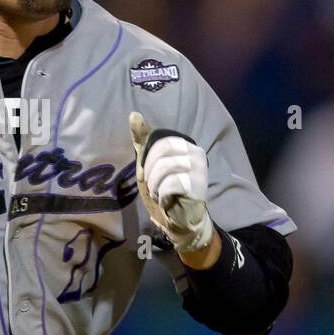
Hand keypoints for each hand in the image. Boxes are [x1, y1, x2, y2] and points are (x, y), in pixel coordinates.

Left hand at [128, 111, 214, 255]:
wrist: (179, 219)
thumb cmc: (164, 190)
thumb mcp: (149, 163)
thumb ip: (143, 140)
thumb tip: (133, 115)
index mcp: (185, 145)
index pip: (161, 141)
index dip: (148, 159)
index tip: (147, 173)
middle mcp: (197, 153)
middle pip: (163, 151)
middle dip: (150, 172)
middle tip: (152, 185)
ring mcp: (200, 170)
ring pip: (166, 168)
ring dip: (155, 185)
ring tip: (159, 193)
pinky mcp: (199, 186)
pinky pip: (171, 184)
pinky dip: (162, 195)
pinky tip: (167, 200)